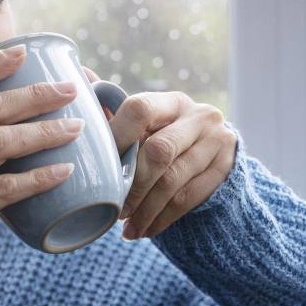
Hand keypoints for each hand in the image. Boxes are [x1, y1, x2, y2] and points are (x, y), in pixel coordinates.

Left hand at [81, 67, 236, 240]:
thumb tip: (79, 75)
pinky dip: (162, 219)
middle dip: (133, 185)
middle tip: (114, 208)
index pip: (141, 108)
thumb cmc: (165, 137)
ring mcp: (217, 142)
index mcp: (172, 101)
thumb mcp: (147, 124)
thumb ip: (115, 107)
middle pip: (159, 150)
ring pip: (173, 181)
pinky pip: (188, 199)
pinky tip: (144, 231)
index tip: (100, 165)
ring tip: (126, 227)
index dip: (117, 136)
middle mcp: (199, 116)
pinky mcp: (225, 169)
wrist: (215, 155)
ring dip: (145, 209)